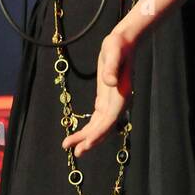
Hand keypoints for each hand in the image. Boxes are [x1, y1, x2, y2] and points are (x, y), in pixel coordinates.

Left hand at [61, 30, 134, 156]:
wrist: (124, 42)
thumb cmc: (119, 45)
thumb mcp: (113, 52)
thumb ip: (111, 67)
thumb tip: (111, 82)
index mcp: (122, 95)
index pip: (109, 120)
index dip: (98, 134)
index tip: (85, 144)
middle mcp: (119, 103)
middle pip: (104, 127)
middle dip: (90, 141)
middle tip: (74, 152)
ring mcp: (112, 102)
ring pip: (100, 125)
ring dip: (87, 137)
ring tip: (70, 146)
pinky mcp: (106, 99)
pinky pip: (98, 119)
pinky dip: (89, 127)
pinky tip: (79, 135)